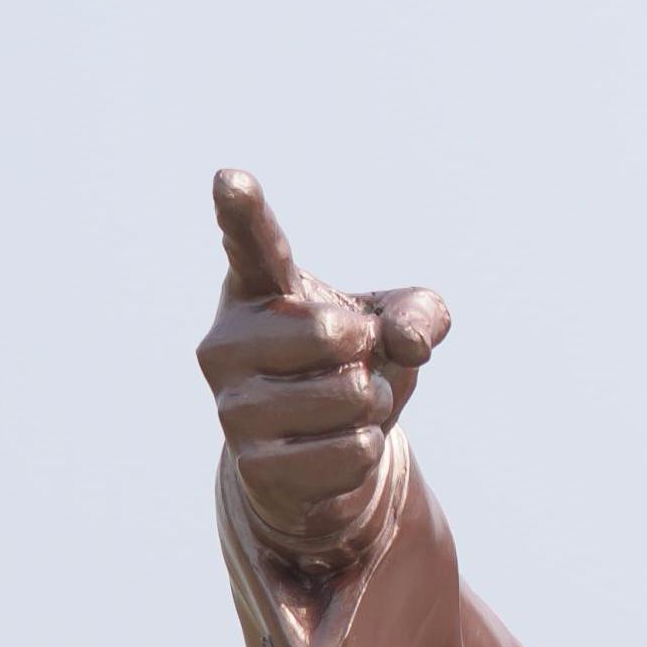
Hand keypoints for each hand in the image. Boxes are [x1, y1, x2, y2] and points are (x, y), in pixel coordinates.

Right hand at [198, 171, 448, 568]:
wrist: (320, 459)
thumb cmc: (350, 368)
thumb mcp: (394, 326)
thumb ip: (419, 313)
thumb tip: (410, 341)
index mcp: (257, 288)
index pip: (251, 243)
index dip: (242, 211)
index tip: (229, 181)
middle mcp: (227, 342)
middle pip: (332, 335)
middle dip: (367, 353)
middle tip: (352, 362)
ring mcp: (233, 407)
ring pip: (350, 398)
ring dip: (374, 405)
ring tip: (348, 406)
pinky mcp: (254, 466)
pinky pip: (352, 451)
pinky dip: (368, 449)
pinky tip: (340, 447)